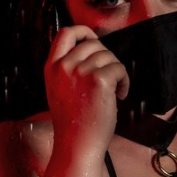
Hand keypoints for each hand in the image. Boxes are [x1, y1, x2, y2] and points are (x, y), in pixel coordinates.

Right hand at [44, 25, 129, 153]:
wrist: (78, 144)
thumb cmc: (73, 122)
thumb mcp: (59, 89)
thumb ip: (67, 68)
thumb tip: (90, 50)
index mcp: (52, 67)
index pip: (65, 33)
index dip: (84, 31)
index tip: (94, 41)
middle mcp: (64, 66)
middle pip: (93, 44)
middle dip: (106, 58)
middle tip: (109, 78)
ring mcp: (81, 72)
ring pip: (109, 56)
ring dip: (117, 71)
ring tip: (115, 91)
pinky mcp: (99, 80)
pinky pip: (119, 68)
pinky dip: (125, 81)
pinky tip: (120, 95)